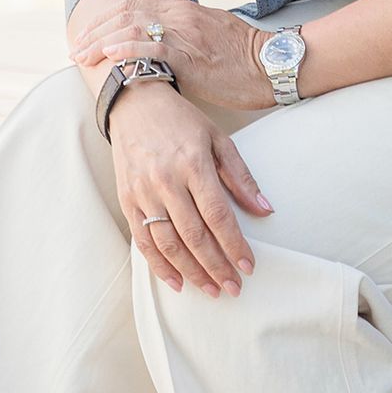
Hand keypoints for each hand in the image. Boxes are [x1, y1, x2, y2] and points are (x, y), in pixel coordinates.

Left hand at [72, 0, 271, 112]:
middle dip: (95, 30)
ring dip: (101, 42)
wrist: (273, 65)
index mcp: (184, 9)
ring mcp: (185, 35)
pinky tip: (110, 54)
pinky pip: (154, 49)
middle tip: (75, 49)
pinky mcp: (192, 58)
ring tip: (82, 55)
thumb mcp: (210, 30)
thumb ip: (182, 25)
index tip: (86, 33)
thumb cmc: (244, 54)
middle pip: (126, 14)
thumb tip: (155, 26)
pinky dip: (128, 49)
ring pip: (133, 28)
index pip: (134, 4)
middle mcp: (181, 16)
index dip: (105, 17)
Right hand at [107, 80, 271, 294]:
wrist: (134, 103)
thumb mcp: (217, 139)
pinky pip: (142, 241)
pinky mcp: (127, 200)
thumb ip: (241, 177)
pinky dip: (159, 265)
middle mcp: (165, 181)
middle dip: (216, 266)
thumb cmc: (180, 121)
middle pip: (194, 235)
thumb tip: (264, 210)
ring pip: (168, 243)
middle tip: (233, 288)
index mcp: (193, 164)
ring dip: (191, 272)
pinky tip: (177, 282)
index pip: (217, 215)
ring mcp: (143, 192)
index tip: (249, 267)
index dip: (235, 245)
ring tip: (210, 289)